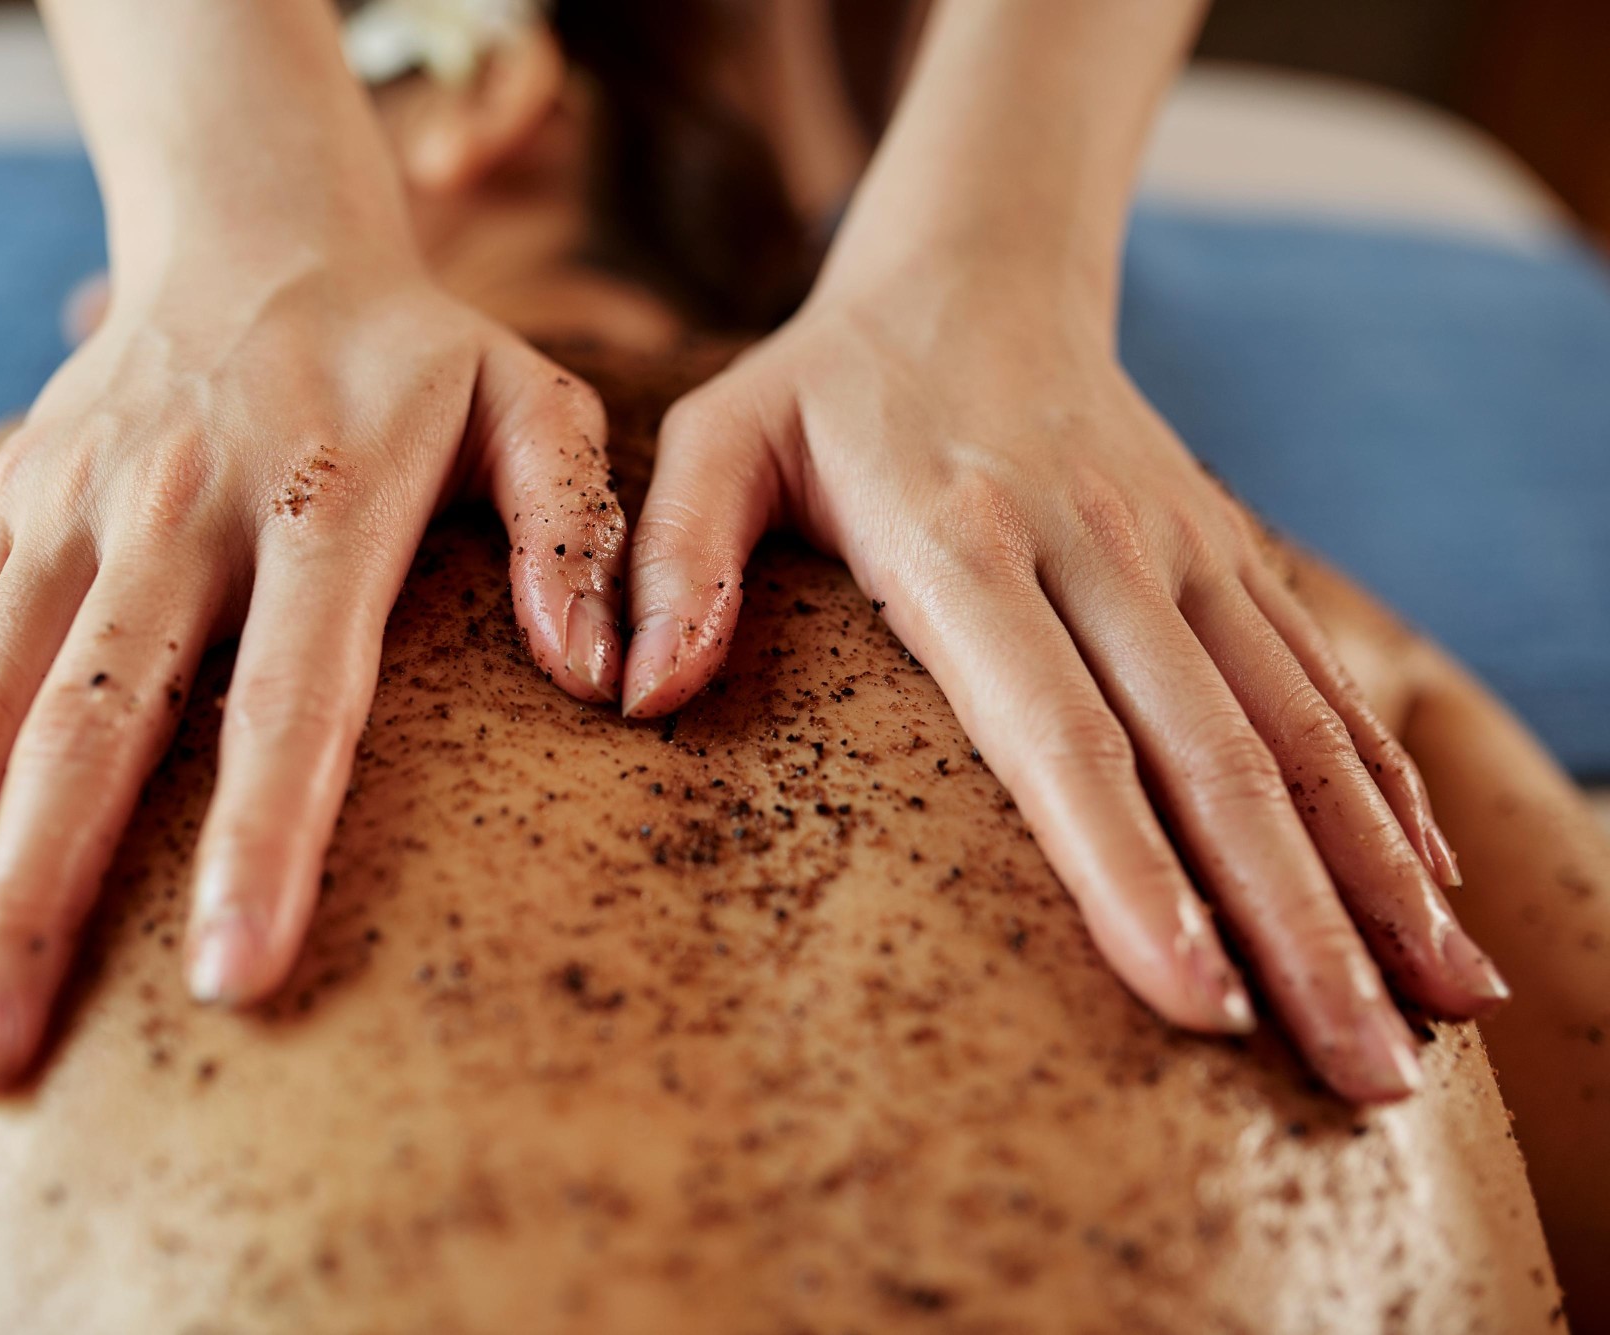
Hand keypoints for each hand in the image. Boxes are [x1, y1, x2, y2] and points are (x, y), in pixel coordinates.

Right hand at [0, 259, 624, 1087]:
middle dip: (35, 899)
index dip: (260, 840)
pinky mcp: (7, 499)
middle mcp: (176, 504)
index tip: (229, 977)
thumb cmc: (412, 353)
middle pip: (95, 725)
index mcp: (323, 497)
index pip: (288, 697)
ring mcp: (71, 501)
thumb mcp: (531, 400)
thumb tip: (607, 678)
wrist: (253, 226)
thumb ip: (574, 524)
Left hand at [623, 284, 1506, 1102]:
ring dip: (1374, 879)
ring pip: (1298, 731)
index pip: (1060, 731)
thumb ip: (675, 558)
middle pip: (1211, 758)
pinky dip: (1383, 792)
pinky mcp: (1232, 556)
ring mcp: (1184, 555)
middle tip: (1360, 1073)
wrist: (978, 268)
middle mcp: (1101, 554)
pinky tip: (1428, 897)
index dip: (1127, 868)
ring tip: (1441, 1017)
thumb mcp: (720, 438)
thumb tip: (642, 696)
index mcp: (965, 541)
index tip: (1192, 992)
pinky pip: (1322, 684)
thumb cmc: (826, 382)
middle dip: (1293, 923)